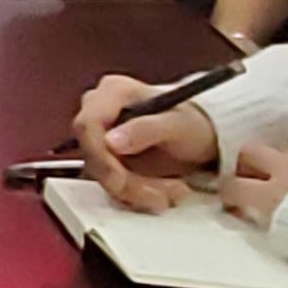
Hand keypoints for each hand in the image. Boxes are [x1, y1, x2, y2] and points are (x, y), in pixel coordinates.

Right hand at [67, 72, 218, 213]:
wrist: (200, 139)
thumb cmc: (191, 123)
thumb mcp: (177, 124)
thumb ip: (145, 129)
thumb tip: (110, 142)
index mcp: (114, 92)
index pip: (88, 124)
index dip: (99, 155)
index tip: (119, 179)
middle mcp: (101, 112)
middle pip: (94, 154)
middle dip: (126, 180)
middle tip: (158, 193)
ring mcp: (102, 138)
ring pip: (103, 175)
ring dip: (136, 191)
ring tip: (171, 190)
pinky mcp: (107, 161)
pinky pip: (110, 185)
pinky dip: (135, 195)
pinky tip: (160, 191)